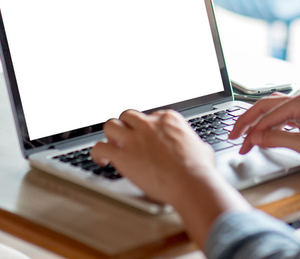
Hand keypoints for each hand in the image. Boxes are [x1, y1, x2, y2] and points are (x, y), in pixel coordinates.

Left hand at [91, 110, 249, 246]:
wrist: (191, 182)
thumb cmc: (198, 169)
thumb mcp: (202, 148)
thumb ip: (194, 144)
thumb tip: (199, 149)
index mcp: (168, 119)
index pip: (150, 116)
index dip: (146, 129)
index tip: (146, 138)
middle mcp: (149, 125)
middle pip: (128, 116)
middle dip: (126, 127)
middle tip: (127, 140)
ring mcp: (134, 138)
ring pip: (110, 125)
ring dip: (110, 136)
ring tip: (112, 147)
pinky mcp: (123, 155)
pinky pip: (99, 148)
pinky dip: (98, 154)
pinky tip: (102, 161)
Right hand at [230, 93, 299, 176]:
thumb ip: (278, 138)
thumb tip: (256, 136)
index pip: (267, 114)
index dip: (252, 130)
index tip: (242, 144)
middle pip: (266, 107)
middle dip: (248, 121)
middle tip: (234, 135)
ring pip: (273, 110)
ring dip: (257, 121)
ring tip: (243, 133)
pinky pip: (282, 117)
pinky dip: (269, 124)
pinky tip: (264, 132)